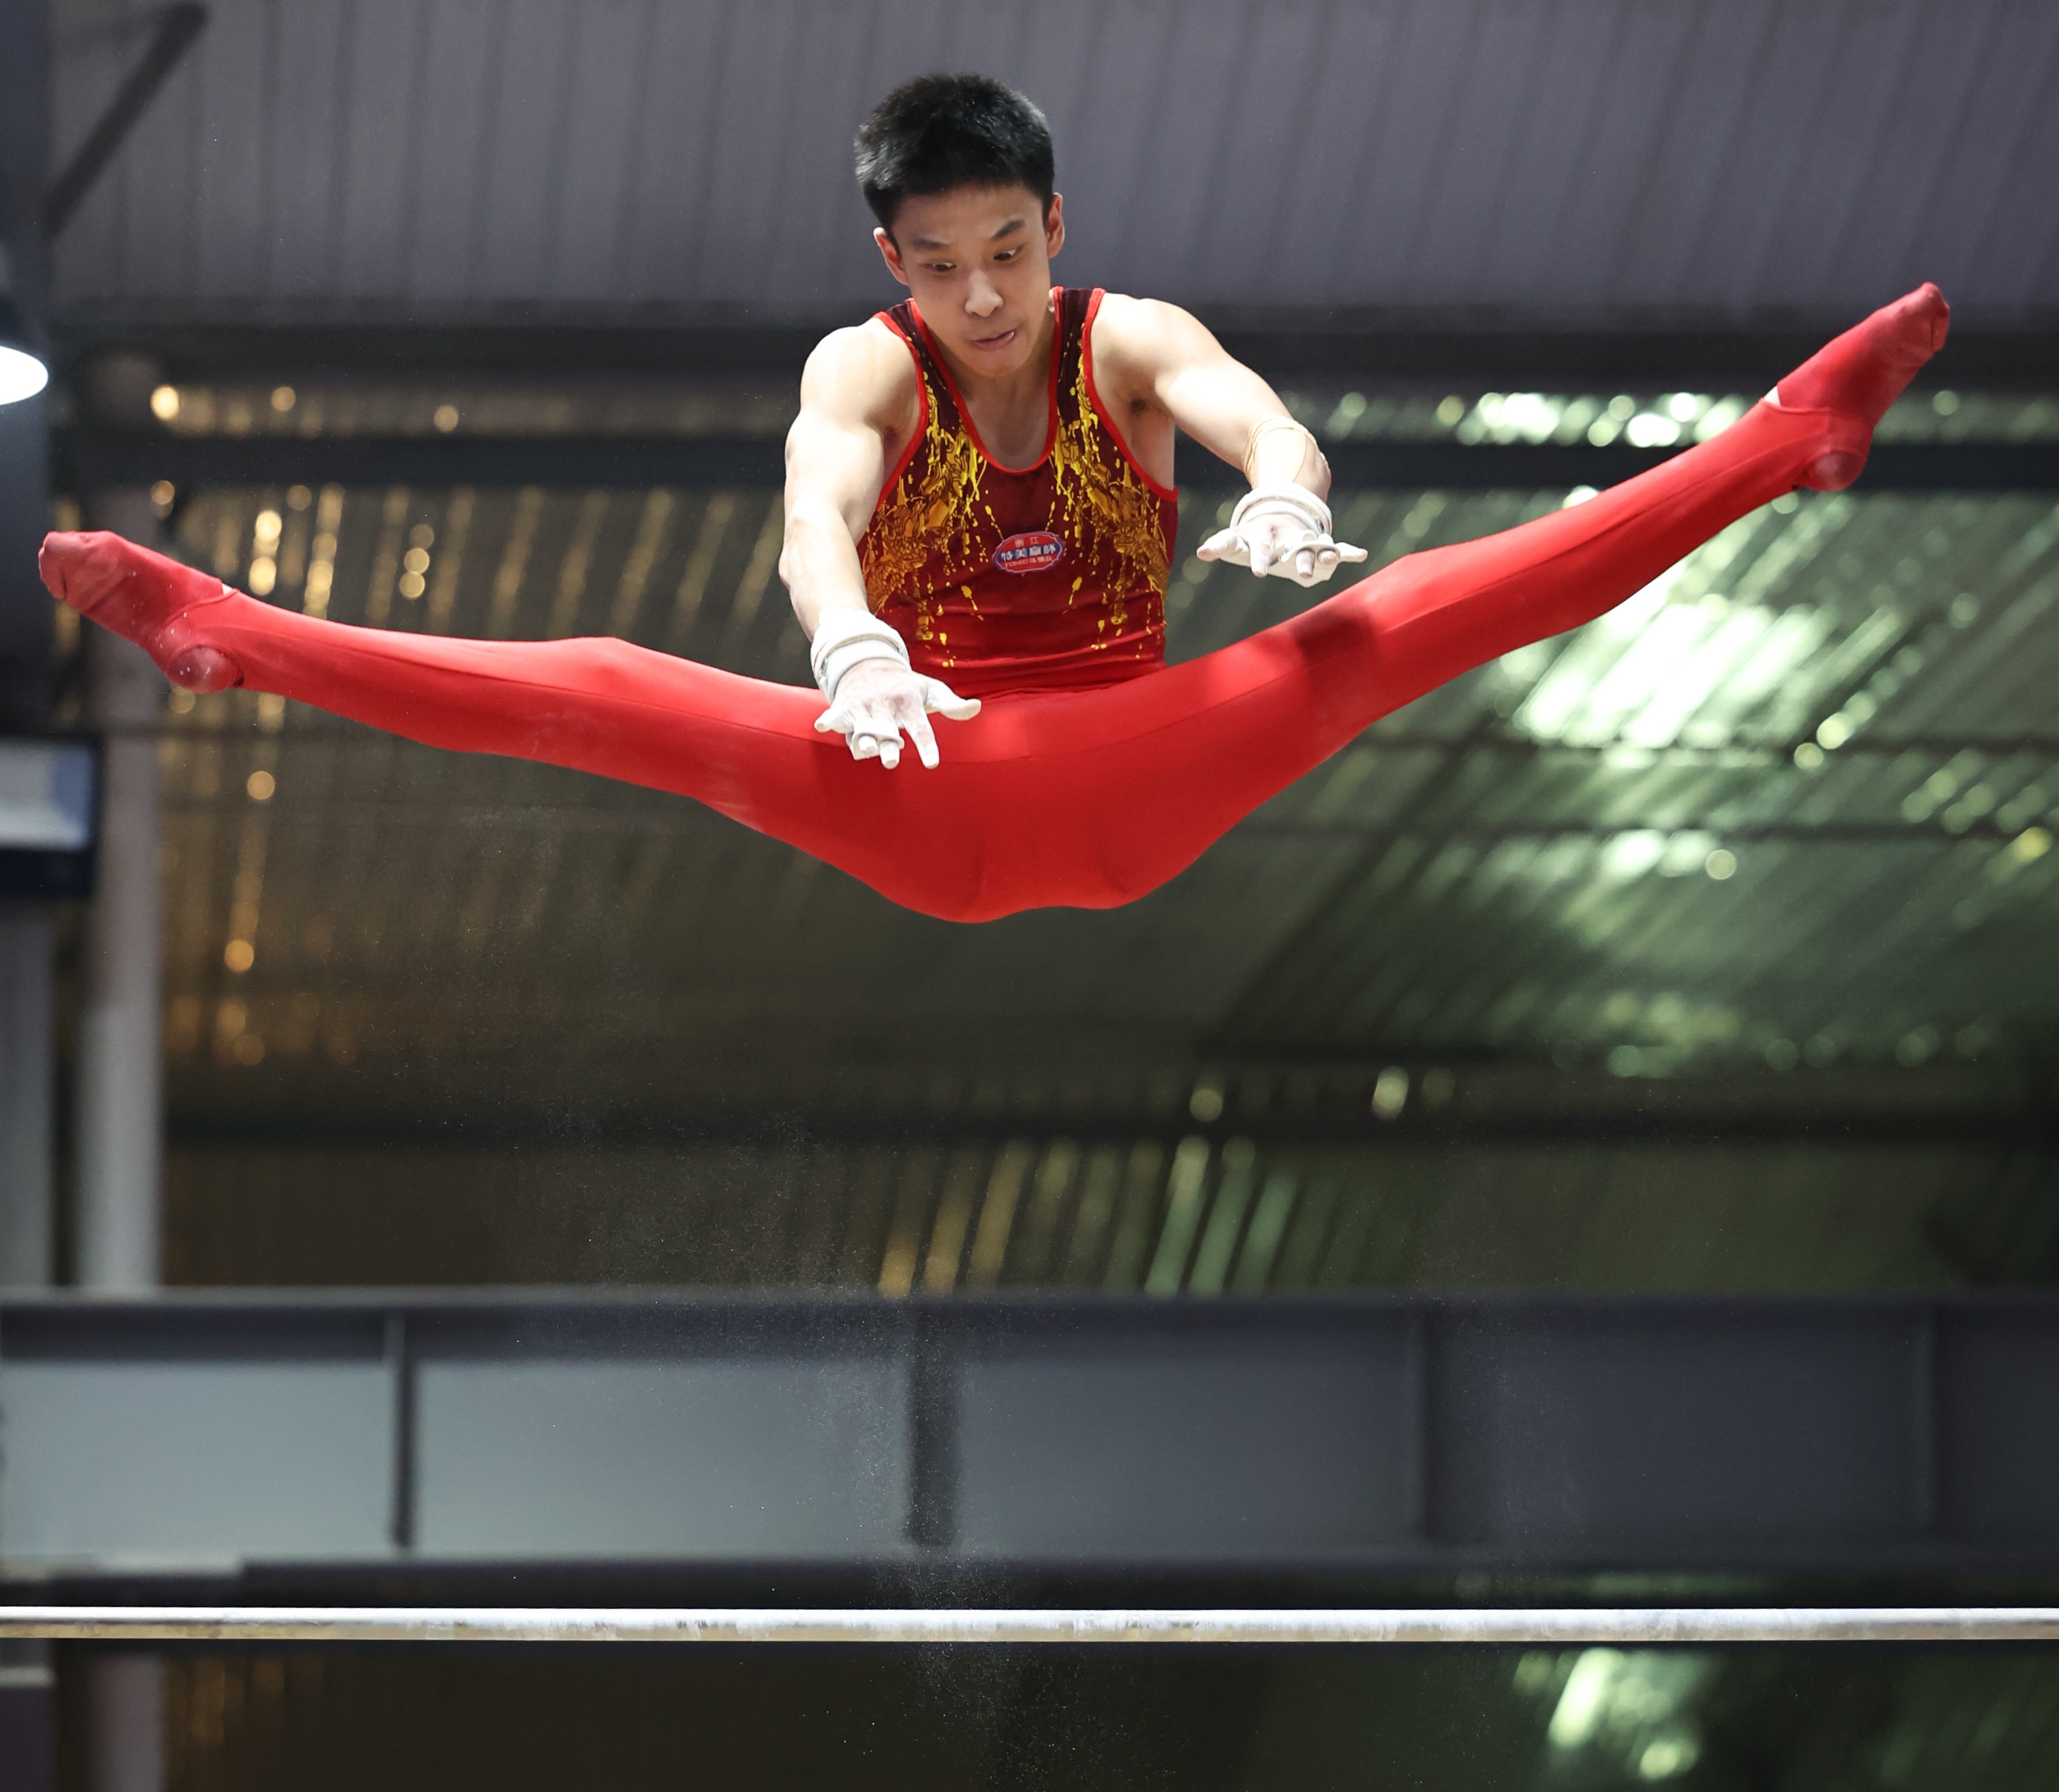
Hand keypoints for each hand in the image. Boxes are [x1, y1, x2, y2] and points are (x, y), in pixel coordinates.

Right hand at [813, 654, 979, 768]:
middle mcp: (886, 705)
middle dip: (889, 745)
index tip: (932, 764)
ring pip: (862, 727)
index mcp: (910, 702)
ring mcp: (864, 705)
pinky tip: (822, 726)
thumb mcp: (931, 689)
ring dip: (862, 739)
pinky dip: (828, 719)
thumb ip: (952, 704)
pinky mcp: (844, 706)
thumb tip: (976, 707)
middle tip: (892, 761)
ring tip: (864, 750)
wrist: (870, 661)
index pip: (921, 727)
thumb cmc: (906, 685)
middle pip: (888, 730)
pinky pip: (835, 714)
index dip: (926, 745)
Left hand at [1198, 487, 1368, 587]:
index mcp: (1264, 536)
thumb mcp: (1236, 541)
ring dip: (1323, 554)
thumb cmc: (1253, 536)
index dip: (1261, 558)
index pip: (1261, 547)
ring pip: (1316, 547)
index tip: (1260, 572)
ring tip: (1332, 560)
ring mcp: (1305, 538)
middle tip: (1303, 575)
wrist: (1280, 511)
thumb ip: (1219, 545)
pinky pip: (1337, 547)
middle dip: (1298, 560)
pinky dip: (1347, 551)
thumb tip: (1200, 552)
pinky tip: (1360, 554)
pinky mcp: (1321, 543)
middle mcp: (1287, 536)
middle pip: (1293, 548)